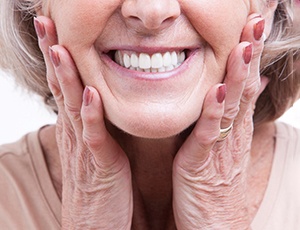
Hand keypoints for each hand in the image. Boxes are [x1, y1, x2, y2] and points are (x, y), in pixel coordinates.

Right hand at [34, 16, 132, 228]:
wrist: (94, 224)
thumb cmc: (98, 185)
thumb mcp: (94, 147)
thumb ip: (93, 124)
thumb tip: (94, 100)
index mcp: (76, 127)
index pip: (64, 85)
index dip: (58, 57)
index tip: (55, 30)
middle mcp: (75, 133)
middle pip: (61, 87)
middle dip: (53, 54)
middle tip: (46, 23)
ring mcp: (84, 148)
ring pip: (72, 106)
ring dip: (66, 77)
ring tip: (60, 47)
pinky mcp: (99, 165)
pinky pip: (94, 136)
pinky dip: (90, 115)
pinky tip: (89, 94)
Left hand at [173, 14, 266, 228]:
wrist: (214, 226)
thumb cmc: (215, 185)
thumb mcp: (226, 148)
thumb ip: (232, 119)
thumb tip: (247, 89)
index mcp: (233, 129)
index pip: (244, 85)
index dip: (248, 57)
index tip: (251, 28)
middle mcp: (231, 134)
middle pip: (243, 89)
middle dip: (248, 55)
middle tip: (255, 22)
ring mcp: (219, 148)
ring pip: (231, 106)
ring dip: (238, 75)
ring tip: (244, 46)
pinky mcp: (202, 164)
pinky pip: (209, 134)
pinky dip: (214, 112)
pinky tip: (218, 90)